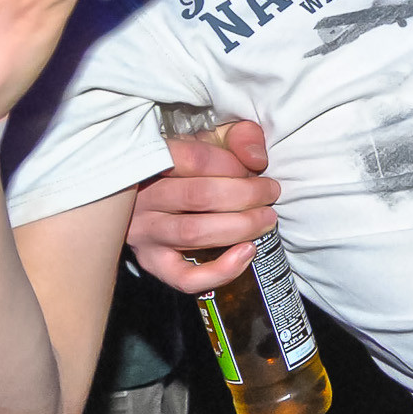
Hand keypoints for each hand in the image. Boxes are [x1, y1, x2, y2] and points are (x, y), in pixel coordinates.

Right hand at [129, 120, 278, 293]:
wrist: (151, 194)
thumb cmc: (189, 165)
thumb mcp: (212, 139)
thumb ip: (239, 136)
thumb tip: (256, 158)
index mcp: (151, 161)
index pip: (195, 159)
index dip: (233, 165)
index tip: (257, 169)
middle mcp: (141, 198)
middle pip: (199, 196)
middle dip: (246, 195)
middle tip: (272, 192)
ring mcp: (144, 233)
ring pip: (194, 233)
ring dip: (240, 227)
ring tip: (267, 219)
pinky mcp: (153, 263)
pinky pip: (185, 277)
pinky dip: (221, 270)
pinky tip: (247, 252)